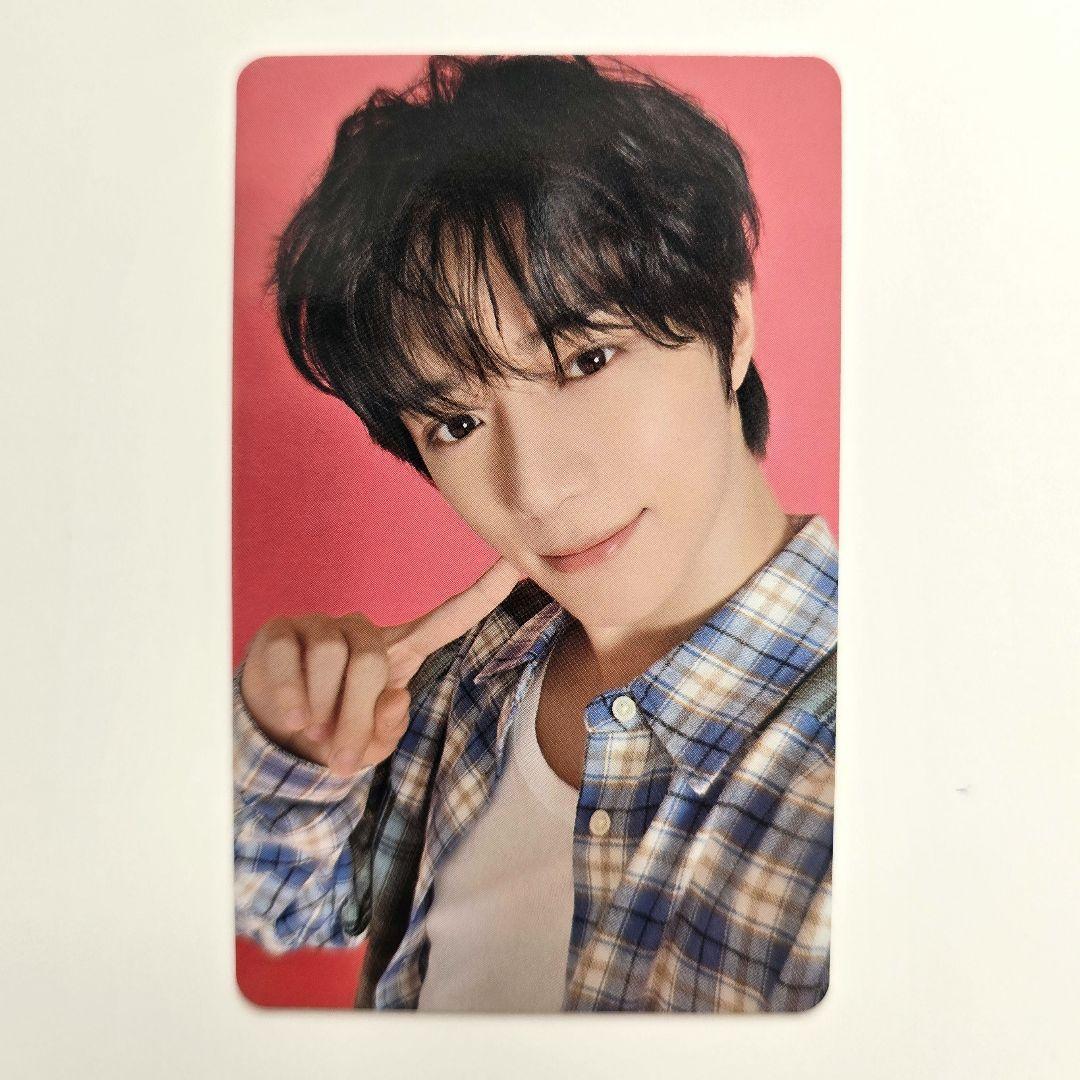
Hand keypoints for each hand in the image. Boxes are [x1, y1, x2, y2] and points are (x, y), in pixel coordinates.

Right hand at [239, 559, 520, 774]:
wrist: (273, 729)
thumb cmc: (334, 731)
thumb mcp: (369, 745)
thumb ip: (388, 730)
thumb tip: (395, 698)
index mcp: (401, 651)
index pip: (447, 619)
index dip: (482, 593)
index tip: (515, 563)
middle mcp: (364, 630)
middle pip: (370, 662)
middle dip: (354, 718)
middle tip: (340, 754)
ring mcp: (321, 626)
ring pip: (329, 657)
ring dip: (321, 709)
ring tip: (313, 733)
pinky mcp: (281, 632)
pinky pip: (288, 657)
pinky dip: (290, 695)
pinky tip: (292, 718)